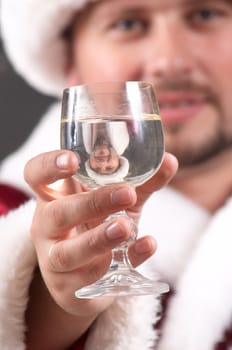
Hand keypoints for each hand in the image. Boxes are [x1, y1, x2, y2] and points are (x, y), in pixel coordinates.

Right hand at [24, 150, 176, 345]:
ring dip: (98, 240)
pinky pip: (92, 278)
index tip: (73, 160)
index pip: (36, 175)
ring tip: (126, 227)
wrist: (86, 274)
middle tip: (127, 193)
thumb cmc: (96, 225)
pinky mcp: (69, 287)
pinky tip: (145, 246)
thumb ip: (140, 183)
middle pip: (57, 214)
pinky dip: (124, 261)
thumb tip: (170, 161)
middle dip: (91, 204)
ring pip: (67, 253)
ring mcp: (54, 259)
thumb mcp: (116, 202)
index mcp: (55, 197)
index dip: (49, 166)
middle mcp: (48, 226)